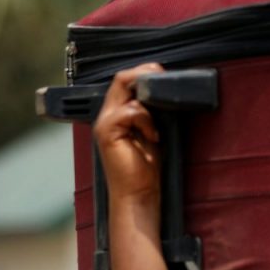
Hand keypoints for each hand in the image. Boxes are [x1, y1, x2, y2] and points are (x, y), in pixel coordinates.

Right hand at [93, 62, 164, 208]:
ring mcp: (105, 122)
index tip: (165, 76)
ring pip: (124, 87)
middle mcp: (107, 115)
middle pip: (122, 78)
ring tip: (157, 124)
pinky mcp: (108, 132)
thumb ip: (151, 112)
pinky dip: (146, 120)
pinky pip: (130, 110)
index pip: (124, 80)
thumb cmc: (145, 169)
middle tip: (165, 80)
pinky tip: (153, 137)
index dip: (144, 73)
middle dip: (146, 75)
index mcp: (116, 114)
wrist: (137, 196)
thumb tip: (164, 91)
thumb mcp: (153, 132)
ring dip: (148, 100)